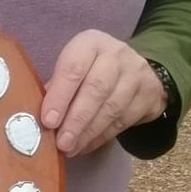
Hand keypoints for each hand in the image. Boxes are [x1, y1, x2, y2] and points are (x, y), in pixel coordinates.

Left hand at [41, 30, 167, 156]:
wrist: (138, 68)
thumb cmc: (93, 66)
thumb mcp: (75, 63)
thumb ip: (59, 84)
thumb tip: (41, 115)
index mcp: (91, 43)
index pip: (74, 68)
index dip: (60, 96)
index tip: (48, 121)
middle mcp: (116, 55)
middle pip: (96, 90)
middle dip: (76, 120)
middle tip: (61, 143)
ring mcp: (137, 75)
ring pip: (112, 109)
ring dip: (88, 133)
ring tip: (70, 148)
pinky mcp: (149, 97)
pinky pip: (123, 122)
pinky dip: (101, 137)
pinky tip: (85, 146)